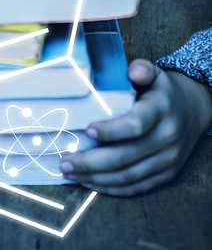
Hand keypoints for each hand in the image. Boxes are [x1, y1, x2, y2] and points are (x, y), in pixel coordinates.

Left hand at [60, 59, 211, 195]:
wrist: (193, 110)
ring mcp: (167, 159)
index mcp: (161, 110)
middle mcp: (166, 137)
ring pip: (128, 176)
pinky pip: (137, 187)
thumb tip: (133, 71)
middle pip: (126, 156)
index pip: (136, 124)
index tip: (87, 130)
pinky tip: (90, 181)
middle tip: (65, 162)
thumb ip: (143, 69)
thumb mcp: (156, 73)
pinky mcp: (166, 174)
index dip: (112, 130)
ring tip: (70, 173)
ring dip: (96, 178)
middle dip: (92, 162)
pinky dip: (111, 188)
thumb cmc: (162, 91)